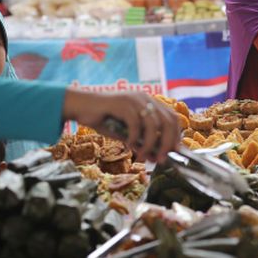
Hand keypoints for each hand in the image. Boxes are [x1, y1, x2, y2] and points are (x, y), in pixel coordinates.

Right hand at [63, 89, 180, 163]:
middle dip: (167, 143)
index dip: (176, 136)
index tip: (173, 153)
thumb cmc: (103, 120)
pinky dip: (134, 137)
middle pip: (168, 121)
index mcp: (149, 102)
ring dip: (150, 144)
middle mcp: (145, 98)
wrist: (81, 107)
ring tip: (142, 156)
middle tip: (160, 159)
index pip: (172, 118)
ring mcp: (134, 99)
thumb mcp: (126, 134)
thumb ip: (142, 142)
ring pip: (154, 124)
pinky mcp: (122, 102)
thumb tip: (156, 157)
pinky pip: (135, 123)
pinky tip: (128, 145)